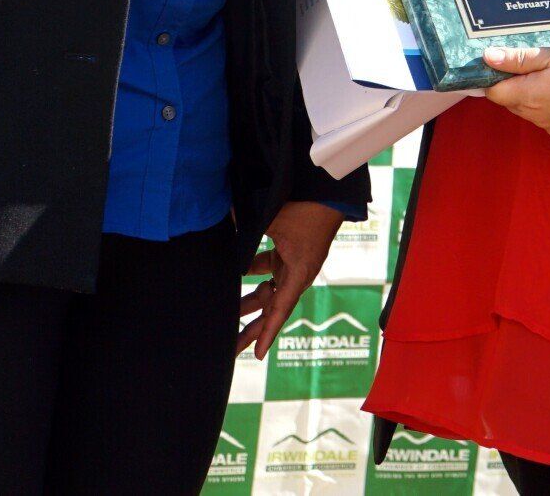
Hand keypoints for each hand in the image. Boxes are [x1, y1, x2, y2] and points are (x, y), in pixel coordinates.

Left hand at [238, 202, 343, 359]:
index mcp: (298, 273)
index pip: (280, 309)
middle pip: (270, 309)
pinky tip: (232, 275)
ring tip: (224, 315)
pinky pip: (267, 273)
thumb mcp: (273, 219)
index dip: (267, 332)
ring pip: (267, 293)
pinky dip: (251, 275)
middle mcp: (297, 276)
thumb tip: (219, 220)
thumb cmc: (306, 209)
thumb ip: (246, 226)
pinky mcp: (288, 256)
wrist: (330, 194)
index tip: (257, 354)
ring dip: (247, 302)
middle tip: (230, 347)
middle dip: (251, 328)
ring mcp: (292, 267)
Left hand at [483, 46, 549, 136]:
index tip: (506, 65)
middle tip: (534, 67)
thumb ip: (518, 59)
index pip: (494, 92)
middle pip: (508, 101)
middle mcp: (536, 115)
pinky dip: (544, 106)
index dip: (495, 78)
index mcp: (530, 95)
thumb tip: (487, 57)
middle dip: (514, 85)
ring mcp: (549, 126)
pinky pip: (542, 118)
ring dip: (529, 96)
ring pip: (525, 110)